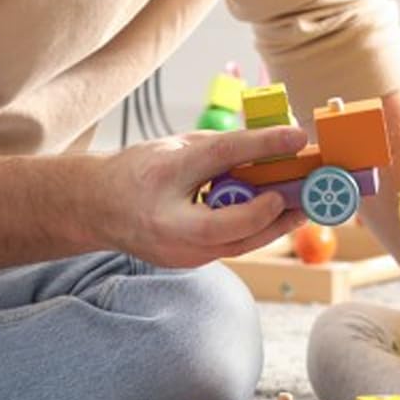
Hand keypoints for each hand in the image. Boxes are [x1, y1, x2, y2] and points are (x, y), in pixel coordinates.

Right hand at [94, 125, 310, 266]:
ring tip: (304, 204)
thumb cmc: (137, 170)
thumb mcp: (176, 146)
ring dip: (276, 224)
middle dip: (274, 210)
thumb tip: (274, 141)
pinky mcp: (188, 262)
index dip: (262, 145)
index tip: (297, 137)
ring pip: (239, 243)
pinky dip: (257, 230)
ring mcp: (176, 250)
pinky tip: (278, 215)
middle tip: (304, 191)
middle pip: (231, 224)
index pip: (219, 156)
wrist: (94, 208)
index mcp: (159, 175)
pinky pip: (232, 246)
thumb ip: (223, 146)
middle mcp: (166, 220)